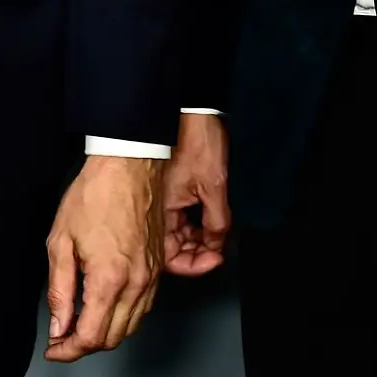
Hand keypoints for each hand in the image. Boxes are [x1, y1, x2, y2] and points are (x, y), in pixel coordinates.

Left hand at [45, 155, 163, 361]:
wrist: (128, 164)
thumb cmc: (95, 193)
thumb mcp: (61, 240)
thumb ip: (59, 289)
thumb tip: (59, 326)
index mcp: (109, 279)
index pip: (90, 337)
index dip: (68, 350)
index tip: (55, 348)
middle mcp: (136, 282)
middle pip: (112, 338)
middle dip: (85, 345)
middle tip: (63, 337)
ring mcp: (151, 275)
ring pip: (131, 326)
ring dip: (106, 333)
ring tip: (82, 323)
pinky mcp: (159, 265)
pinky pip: (144, 306)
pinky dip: (125, 316)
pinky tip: (107, 306)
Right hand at [164, 114, 229, 276]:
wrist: (192, 111)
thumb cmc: (197, 141)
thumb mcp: (214, 186)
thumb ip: (217, 222)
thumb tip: (216, 244)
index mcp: (163, 209)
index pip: (170, 256)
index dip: (193, 264)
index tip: (214, 260)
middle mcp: (158, 208)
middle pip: (173, 246)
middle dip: (196, 253)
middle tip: (217, 251)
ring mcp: (164, 199)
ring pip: (178, 232)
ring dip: (197, 239)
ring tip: (216, 239)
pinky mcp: (171, 189)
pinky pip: (180, 217)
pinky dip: (194, 224)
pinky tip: (208, 223)